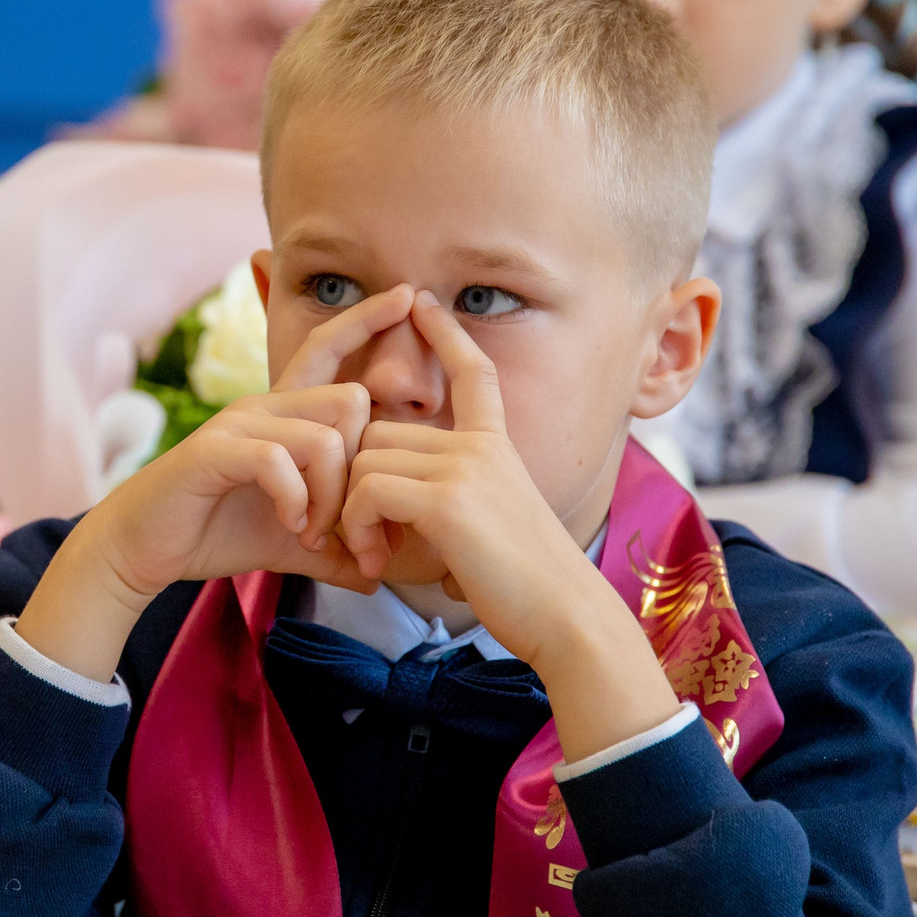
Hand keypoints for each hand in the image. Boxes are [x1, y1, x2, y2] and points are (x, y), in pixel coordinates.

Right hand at [13, 285, 416, 682]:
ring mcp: (238, 424)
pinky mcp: (215, 451)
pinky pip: (279, 461)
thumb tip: (375, 578)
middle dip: (361, 469)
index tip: (405, 295)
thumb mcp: (290, 542)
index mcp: (284, 414)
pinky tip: (290, 527)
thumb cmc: (214, 533)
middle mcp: (264, 406)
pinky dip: (296, 501)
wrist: (142, 548)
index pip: (329, 349)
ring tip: (311, 534)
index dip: (366, 320)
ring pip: (324, 437)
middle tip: (343, 523)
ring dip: (330, 497)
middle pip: (351, 401)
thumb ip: (334, 550)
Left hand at [337, 292, 679, 760]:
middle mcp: (481, 446)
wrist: (565, 617)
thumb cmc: (526, 589)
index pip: (473, 372)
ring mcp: (465, 467)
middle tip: (360, 535)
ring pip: (367, 458)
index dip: (447, 334)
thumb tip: (407, 507)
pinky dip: (357, 527)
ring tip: (370, 556)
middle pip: (382, 430)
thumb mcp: (494, 527)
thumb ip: (455, 499)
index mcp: (497, 447)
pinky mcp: (447, 500)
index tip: (423, 299)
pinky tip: (374, 563)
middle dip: (355, 481)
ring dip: (352, 512)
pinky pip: (368, 490)